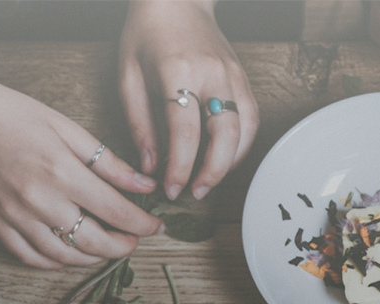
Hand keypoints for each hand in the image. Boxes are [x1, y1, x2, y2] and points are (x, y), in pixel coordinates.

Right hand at [0, 68, 163, 268]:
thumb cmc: (13, 114)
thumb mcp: (67, 128)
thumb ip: (109, 163)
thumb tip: (146, 187)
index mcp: (61, 172)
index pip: (116, 212)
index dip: (143, 225)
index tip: (156, 226)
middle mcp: (38, 200)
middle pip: (94, 242)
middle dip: (122, 247)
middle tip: (134, 241)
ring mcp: (13, 216)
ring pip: (64, 256)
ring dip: (92, 258)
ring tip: (106, 247)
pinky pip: (30, 257)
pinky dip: (55, 262)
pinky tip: (70, 253)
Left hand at [120, 0, 259, 200]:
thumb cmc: (146, 34)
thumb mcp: (128, 75)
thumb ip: (139, 122)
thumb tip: (150, 165)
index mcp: (178, 70)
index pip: (185, 131)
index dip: (180, 167)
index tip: (171, 189)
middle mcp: (212, 73)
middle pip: (225, 134)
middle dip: (212, 172)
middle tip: (194, 193)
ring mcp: (233, 75)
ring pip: (245, 130)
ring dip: (230, 163)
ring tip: (208, 181)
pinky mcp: (243, 79)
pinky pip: (251, 120)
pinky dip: (240, 146)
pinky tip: (223, 158)